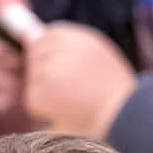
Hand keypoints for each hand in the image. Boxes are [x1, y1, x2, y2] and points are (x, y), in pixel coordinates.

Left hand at [24, 23, 137, 137]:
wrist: (124, 117)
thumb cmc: (115, 91)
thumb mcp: (98, 55)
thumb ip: (68, 44)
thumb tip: (29, 34)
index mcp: (78, 37)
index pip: (48, 35)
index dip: (53, 53)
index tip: (65, 69)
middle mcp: (61, 48)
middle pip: (36, 54)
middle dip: (47, 70)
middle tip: (73, 88)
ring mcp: (48, 71)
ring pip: (34, 77)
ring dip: (47, 89)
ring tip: (75, 100)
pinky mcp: (40, 93)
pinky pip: (33, 98)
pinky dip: (45, 108)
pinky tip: (67, 110)